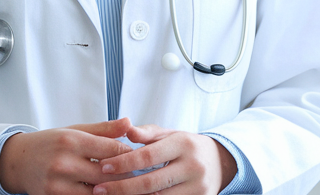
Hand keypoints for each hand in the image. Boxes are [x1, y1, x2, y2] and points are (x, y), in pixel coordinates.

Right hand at [0, 117, 135, 194]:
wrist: (19, 161)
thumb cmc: (52, 143)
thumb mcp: (76, 130)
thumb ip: (104, 129)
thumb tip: (130, 123)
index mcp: (71, 140)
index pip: (111, 149)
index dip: (129, 154)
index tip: (140, 157)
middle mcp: (63, 163)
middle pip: (107, 174)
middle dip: (126, 176)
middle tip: (140, 177)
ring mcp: (57, 185)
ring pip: (97, 193)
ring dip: (113, 190)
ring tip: (126, 188)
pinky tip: (105, 192)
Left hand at [91, 124, 237, 194]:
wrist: (220, 163)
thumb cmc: (188, 147)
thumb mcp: (170, 134)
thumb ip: (147, 133)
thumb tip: (126, 130)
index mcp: (185, 144)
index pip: (148, 156)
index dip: (123, 163)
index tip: (103, 166)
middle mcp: (194, 167)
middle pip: (151, 183)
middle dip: (121, 188)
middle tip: (99, 189)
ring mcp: (198, 188)